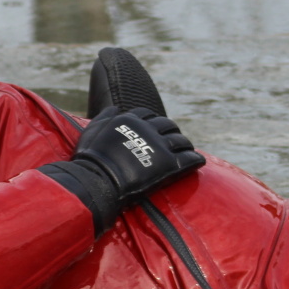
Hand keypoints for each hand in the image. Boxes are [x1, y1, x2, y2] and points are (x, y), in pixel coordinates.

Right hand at [39, 106, 204, 233]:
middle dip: (170, 131)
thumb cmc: (91, 159)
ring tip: (186, 150)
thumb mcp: (92, 131)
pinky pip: (190, 159)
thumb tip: (115, 107)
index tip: (152, 128)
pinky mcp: (171, 165)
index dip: (150, 121)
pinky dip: (195, 159)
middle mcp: (149, 129)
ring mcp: (162, 147)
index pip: (146, 114)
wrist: (99, 181)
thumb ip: (105, 117)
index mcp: (131, 120)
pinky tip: (197, 162)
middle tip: (172, 140)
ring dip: (184, 145)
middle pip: (168, 125)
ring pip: (181, 141)